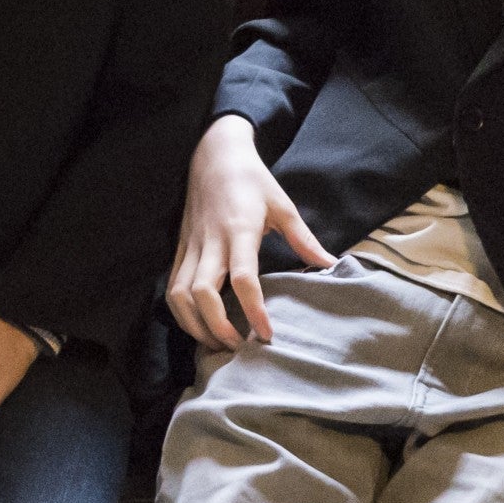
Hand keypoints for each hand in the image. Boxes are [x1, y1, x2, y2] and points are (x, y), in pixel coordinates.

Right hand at [167, 114, 336, 349]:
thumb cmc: (252, 180)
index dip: (254, 309)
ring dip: (194, 324)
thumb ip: (304, 239)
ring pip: (179, 294)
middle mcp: (210, 241)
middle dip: (217, 327)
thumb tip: (331, 266)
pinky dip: (181, 312)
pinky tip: (198, 325)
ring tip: (216, 343)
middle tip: (239, 348)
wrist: (213, 154)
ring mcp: (190, 246)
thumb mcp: (283, 205)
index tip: (267, 334)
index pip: (243, 277)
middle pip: (202, 293)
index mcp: (239, 230)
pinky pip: (172, 286)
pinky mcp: (179, 248)